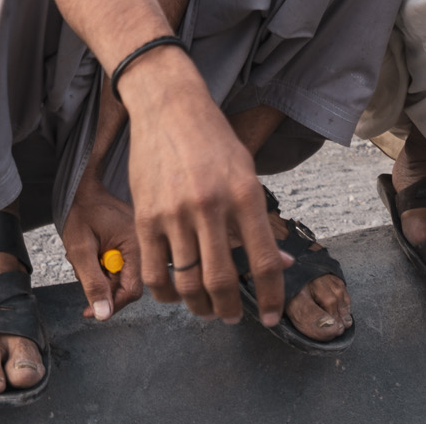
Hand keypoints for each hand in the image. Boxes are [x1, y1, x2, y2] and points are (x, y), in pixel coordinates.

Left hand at [59, 176, 142, 321]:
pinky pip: (120, 266)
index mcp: (136, 244)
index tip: (91, 310)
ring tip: (86, 258)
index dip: (112, 304)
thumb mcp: (80, 250)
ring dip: (101, 276)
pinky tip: (93, 254)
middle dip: (103, 286)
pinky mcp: (132, 243)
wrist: (83, 189)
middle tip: (83, 273)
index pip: (133, 290)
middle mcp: (144, 244)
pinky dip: (103, 267)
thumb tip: (103, 313)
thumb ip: (92, 282)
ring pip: (122, 277)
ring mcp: (139, 243)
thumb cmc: (81, 213)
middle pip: (128, 285)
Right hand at [120, 47, 290, 327]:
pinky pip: (154, 271)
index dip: (271, 295)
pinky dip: (166, 293)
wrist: (169, 108)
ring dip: (197, 306)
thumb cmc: (214, 140)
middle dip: (228, 310)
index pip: (264, 259)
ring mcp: (175, 213)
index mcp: (246, 194)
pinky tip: (176, 293)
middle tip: (231, 317)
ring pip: (186, 282)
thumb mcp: (247, 173)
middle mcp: (212, 205)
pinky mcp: (146, 217)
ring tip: (205, 308)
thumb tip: (280, 263)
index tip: (270, 315)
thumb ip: (260, 220)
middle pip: (221, 280)